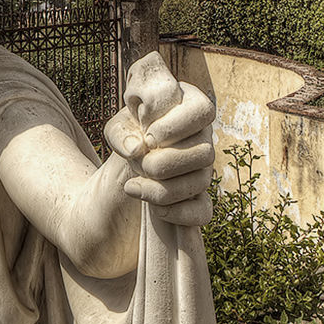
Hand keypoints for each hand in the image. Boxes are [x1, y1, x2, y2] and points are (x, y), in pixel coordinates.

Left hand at [105, 51, 214, 227]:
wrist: (129, 164)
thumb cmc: (129, 135)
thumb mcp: (118, 129)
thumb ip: (121, 133)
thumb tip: (136, 148)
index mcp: (190, 111)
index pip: (203, 110)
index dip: (175, 126)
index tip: (147, 136)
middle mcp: (203, 140)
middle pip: (206, 152)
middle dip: (166, 162)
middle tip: (140, 164)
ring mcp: (203, 171)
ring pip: (201, 182)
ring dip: (163, 189)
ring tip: (133, 187)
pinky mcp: (198, 200)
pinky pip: (203, 211)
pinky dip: (178, 213)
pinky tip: (155, 210)